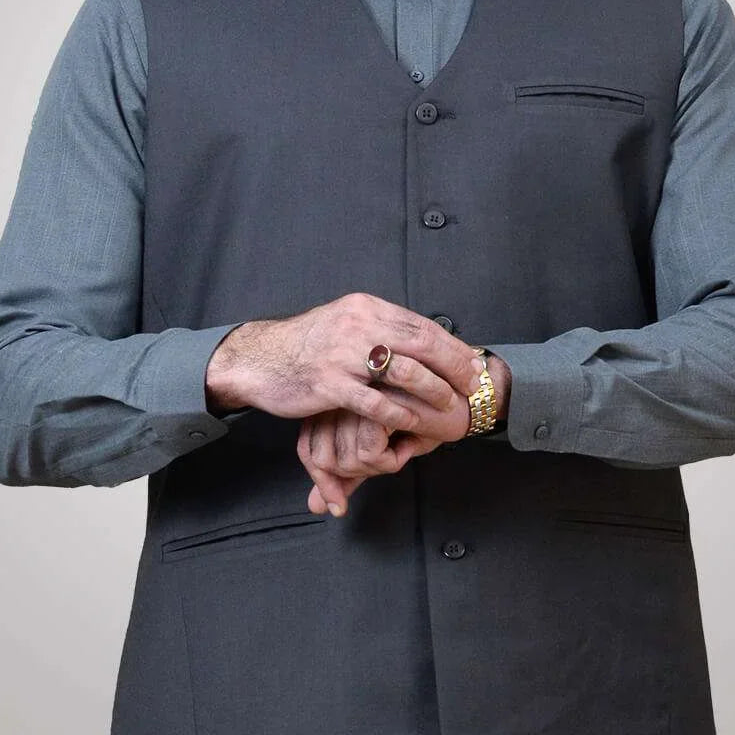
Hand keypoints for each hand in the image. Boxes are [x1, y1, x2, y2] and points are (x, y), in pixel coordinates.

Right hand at [204, 292, 482, 436]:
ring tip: (451, 407)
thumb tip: (420, 339)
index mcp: (365, 308)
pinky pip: (375, 402)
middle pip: (421, 344)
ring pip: (404, 373)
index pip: (420, 324)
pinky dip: (401, 414)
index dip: (451, 345)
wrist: (260, 359)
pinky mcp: (329, 383)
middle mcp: (357, 325)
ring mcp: (343, 354)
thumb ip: (379, 328)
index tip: (471, 363)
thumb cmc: (306, 346)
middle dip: (453, 367)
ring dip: (434, 392)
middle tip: (473, 386)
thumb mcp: (345, 323)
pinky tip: (416, 425)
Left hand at [299, 353, 512, 515]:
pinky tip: (408, 442)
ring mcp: (357, 396)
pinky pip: (368, 455)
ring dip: (377, 468)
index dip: (322, 480)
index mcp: (335, 399)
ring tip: (399, 447)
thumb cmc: (422, 420)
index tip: (340, 497)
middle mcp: (341, 393)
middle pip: (322, 458)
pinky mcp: (379, 402)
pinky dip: (391, 461)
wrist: (461, 402)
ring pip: (344, 459)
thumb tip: (317, 507)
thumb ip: (346, 475)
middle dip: (356, 475)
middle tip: (385, 459)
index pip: (307, 450)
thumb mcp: (379, 450)